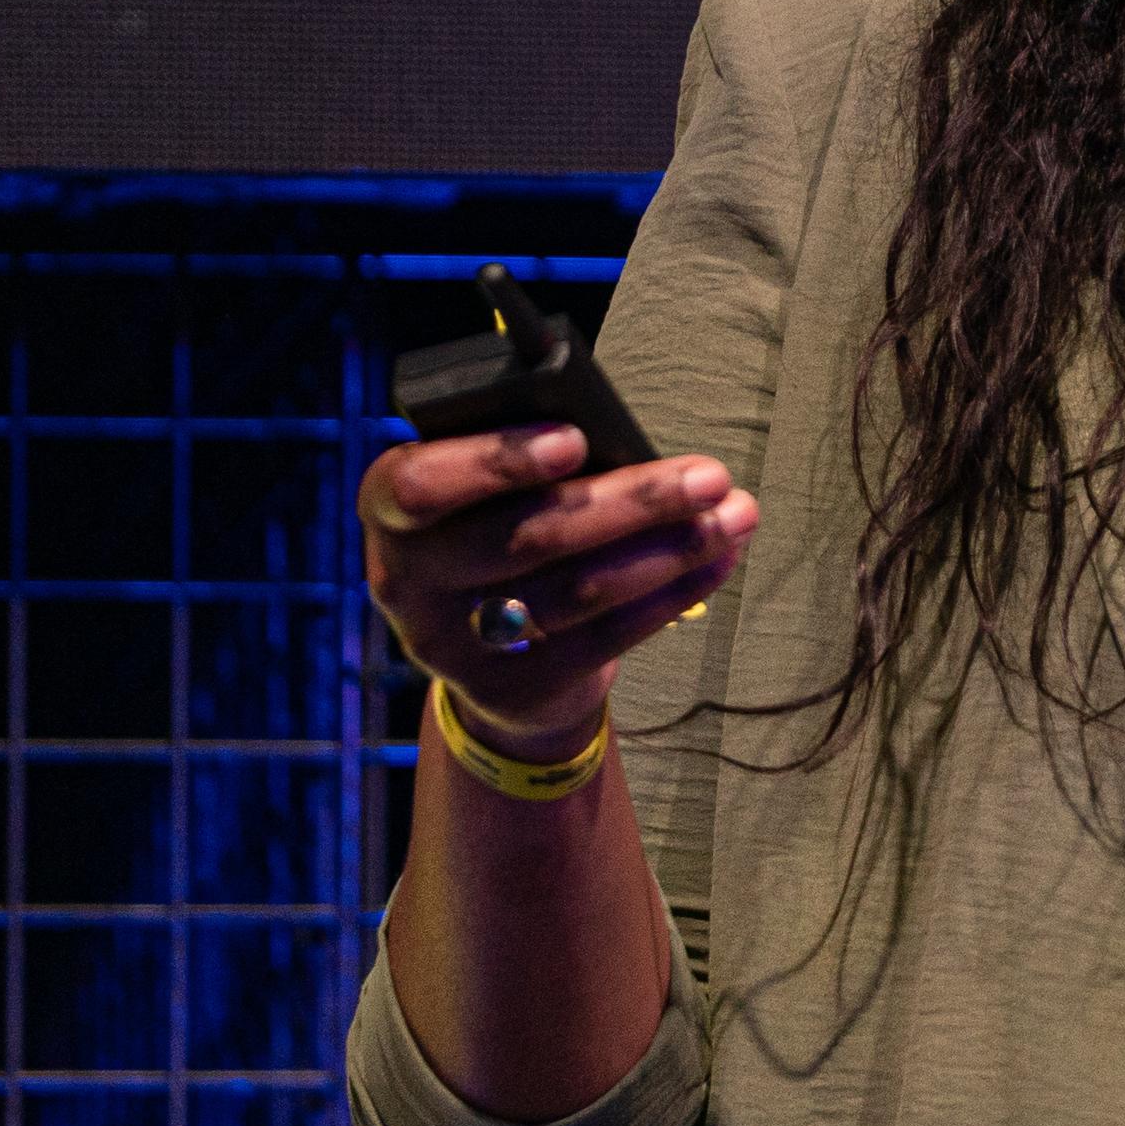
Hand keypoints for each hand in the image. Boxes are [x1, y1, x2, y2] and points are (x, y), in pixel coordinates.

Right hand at [359, 431, 759, 760]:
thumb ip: (525, 462)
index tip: (575, 437)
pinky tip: (718, 561)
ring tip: (734, 515)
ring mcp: (457, 646)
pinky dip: (670, 593)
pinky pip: (604, 636)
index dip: (495, 461)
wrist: (486, 655)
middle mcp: (409, 582)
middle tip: (710, 475)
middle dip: (632, 501)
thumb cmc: (498, 529)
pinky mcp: (513, 688)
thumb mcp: (483, 493)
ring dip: (669, 548)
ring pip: (578, 590)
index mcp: (390, 514)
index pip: (418, 486)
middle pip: (527, 537)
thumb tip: (623, 437)